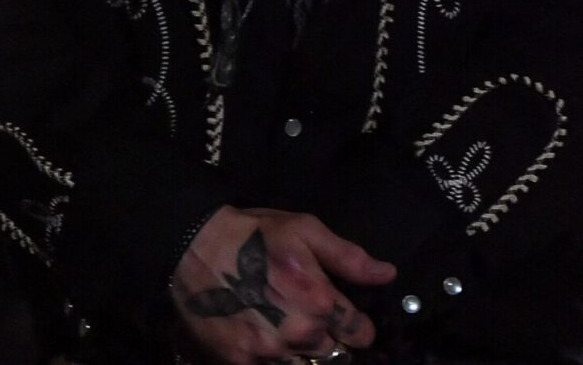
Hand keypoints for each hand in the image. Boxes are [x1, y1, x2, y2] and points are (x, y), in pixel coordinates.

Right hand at [170, 206, 393, 363]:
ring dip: (305, 358)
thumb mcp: (306, 231)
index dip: (360, 328)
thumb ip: (349, 258)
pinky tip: (271, 347)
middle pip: (332, 355)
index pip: (358, 332)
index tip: (355, 325)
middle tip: (319, 328)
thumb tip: (388, 274)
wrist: (194, 248)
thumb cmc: (255, 235)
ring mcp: (266, 353)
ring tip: (295, 339)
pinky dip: (275, 362)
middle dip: (331, 343)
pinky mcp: (238, 363)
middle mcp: (297, 333)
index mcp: (319, 300)